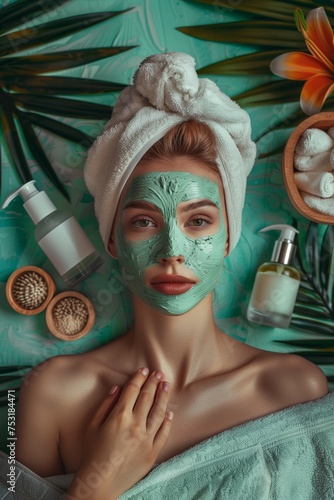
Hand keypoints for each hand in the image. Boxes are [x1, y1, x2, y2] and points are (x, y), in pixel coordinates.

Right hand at [66, 368, 172, 499]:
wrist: (99, 483)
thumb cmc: (92, 454)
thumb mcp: (92, 426)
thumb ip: (105, 405)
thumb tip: (118, 388)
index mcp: (119, 416)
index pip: (133, 390)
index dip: (139, 378)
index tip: (144, 370)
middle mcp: (135, 425)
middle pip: (148, 397)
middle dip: (153, 383)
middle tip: (158, 373)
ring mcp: (146, 439)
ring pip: (159, 412)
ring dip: (163, 396)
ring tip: (166, 385)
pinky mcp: (152, 452)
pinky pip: (163, 433)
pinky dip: (167, 421)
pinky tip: (169, 412)